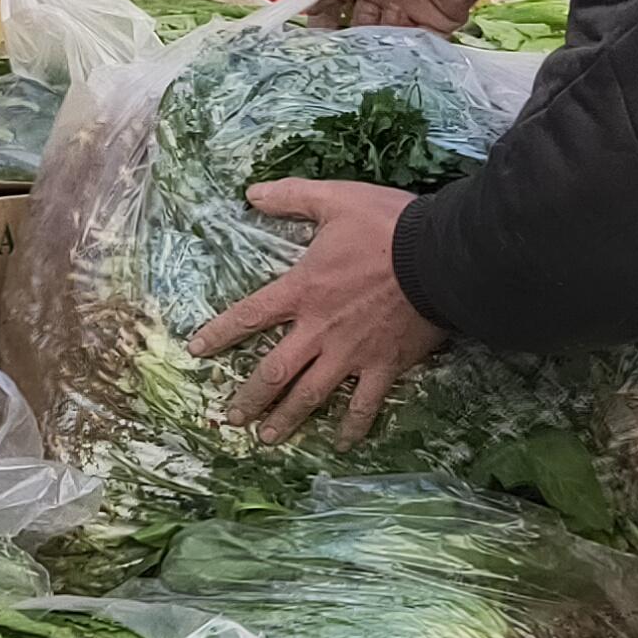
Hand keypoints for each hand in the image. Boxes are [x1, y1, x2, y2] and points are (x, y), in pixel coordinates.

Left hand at [189, 180, 447, 442]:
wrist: (439, 257)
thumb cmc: (387, 226)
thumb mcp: (335, 198)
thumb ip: (292, 196)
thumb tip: (251, 193)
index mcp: (304, 290)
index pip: (250, 315)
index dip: (220, 333)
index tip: (197, 351)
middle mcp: (320, 329)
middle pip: (275, 371)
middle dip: (250, 397)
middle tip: (232, 418)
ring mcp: (351, 353)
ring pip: (311, 395)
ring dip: (287, 419)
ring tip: (267, 439)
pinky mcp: (384, 365)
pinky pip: (364, 404)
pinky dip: (352, 426)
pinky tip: (342, 444)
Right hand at [312, 0, 475, 34]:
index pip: (334, 3)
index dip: (324, 18)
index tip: (315, 34)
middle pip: (356, 26)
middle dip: (350, 37)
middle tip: (342, 47)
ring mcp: (406, 10)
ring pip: (382, 39)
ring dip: (377, 39)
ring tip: (379, 28)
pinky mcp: (431, 25)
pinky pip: (412, 46)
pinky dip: (403, 45)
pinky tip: (400, 32)